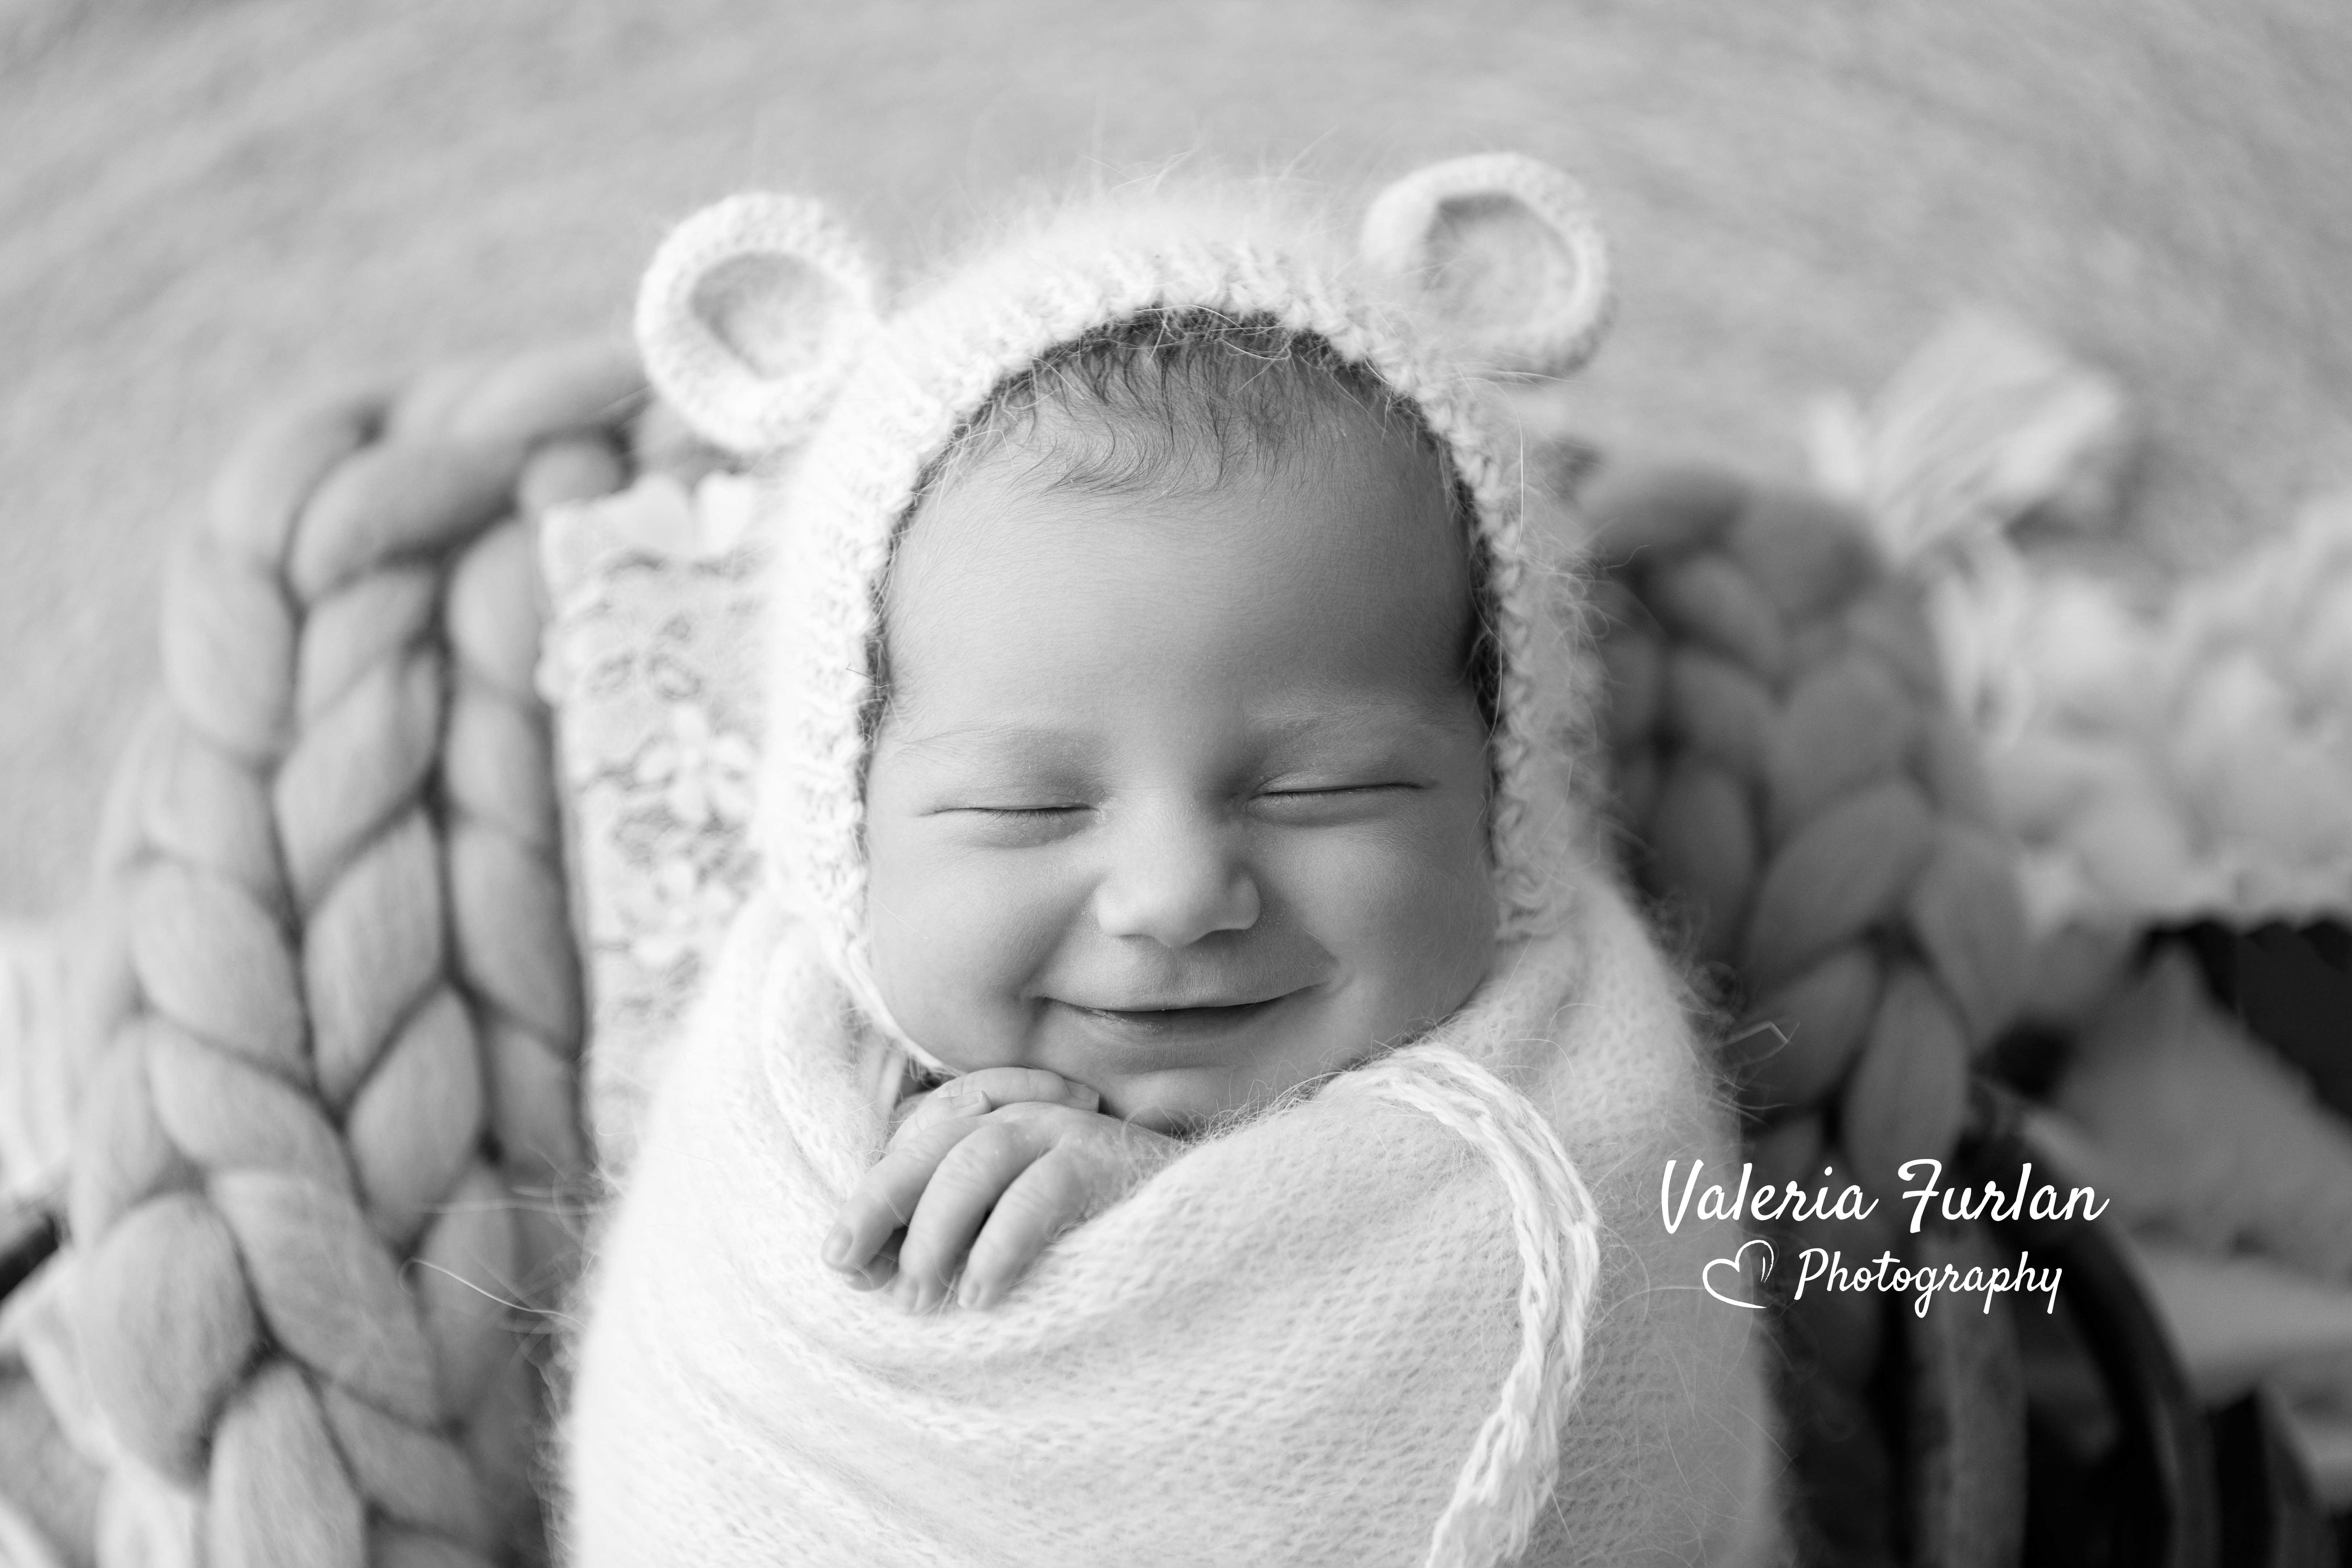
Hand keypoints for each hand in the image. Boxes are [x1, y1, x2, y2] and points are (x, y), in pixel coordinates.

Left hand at [823, 1066, 1178, 1311]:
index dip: (870, 1200)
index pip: (913, 1150)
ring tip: (920, 1296)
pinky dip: (1001, 1244)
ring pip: (976, 1159)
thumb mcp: (1013, 1236)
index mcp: (992, 1128)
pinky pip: (1039, 1192)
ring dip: (938, 1230)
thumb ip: (953, 1241)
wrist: (1202, 1223)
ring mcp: (1064, 1130)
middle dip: (879, 1204)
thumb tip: (873, 1278)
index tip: (839, 1263)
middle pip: (931, 1147)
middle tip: (847, 1266)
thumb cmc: (1097, 1233)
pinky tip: (981, 1294)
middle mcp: (1021, 1117)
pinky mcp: (1103, 1158)